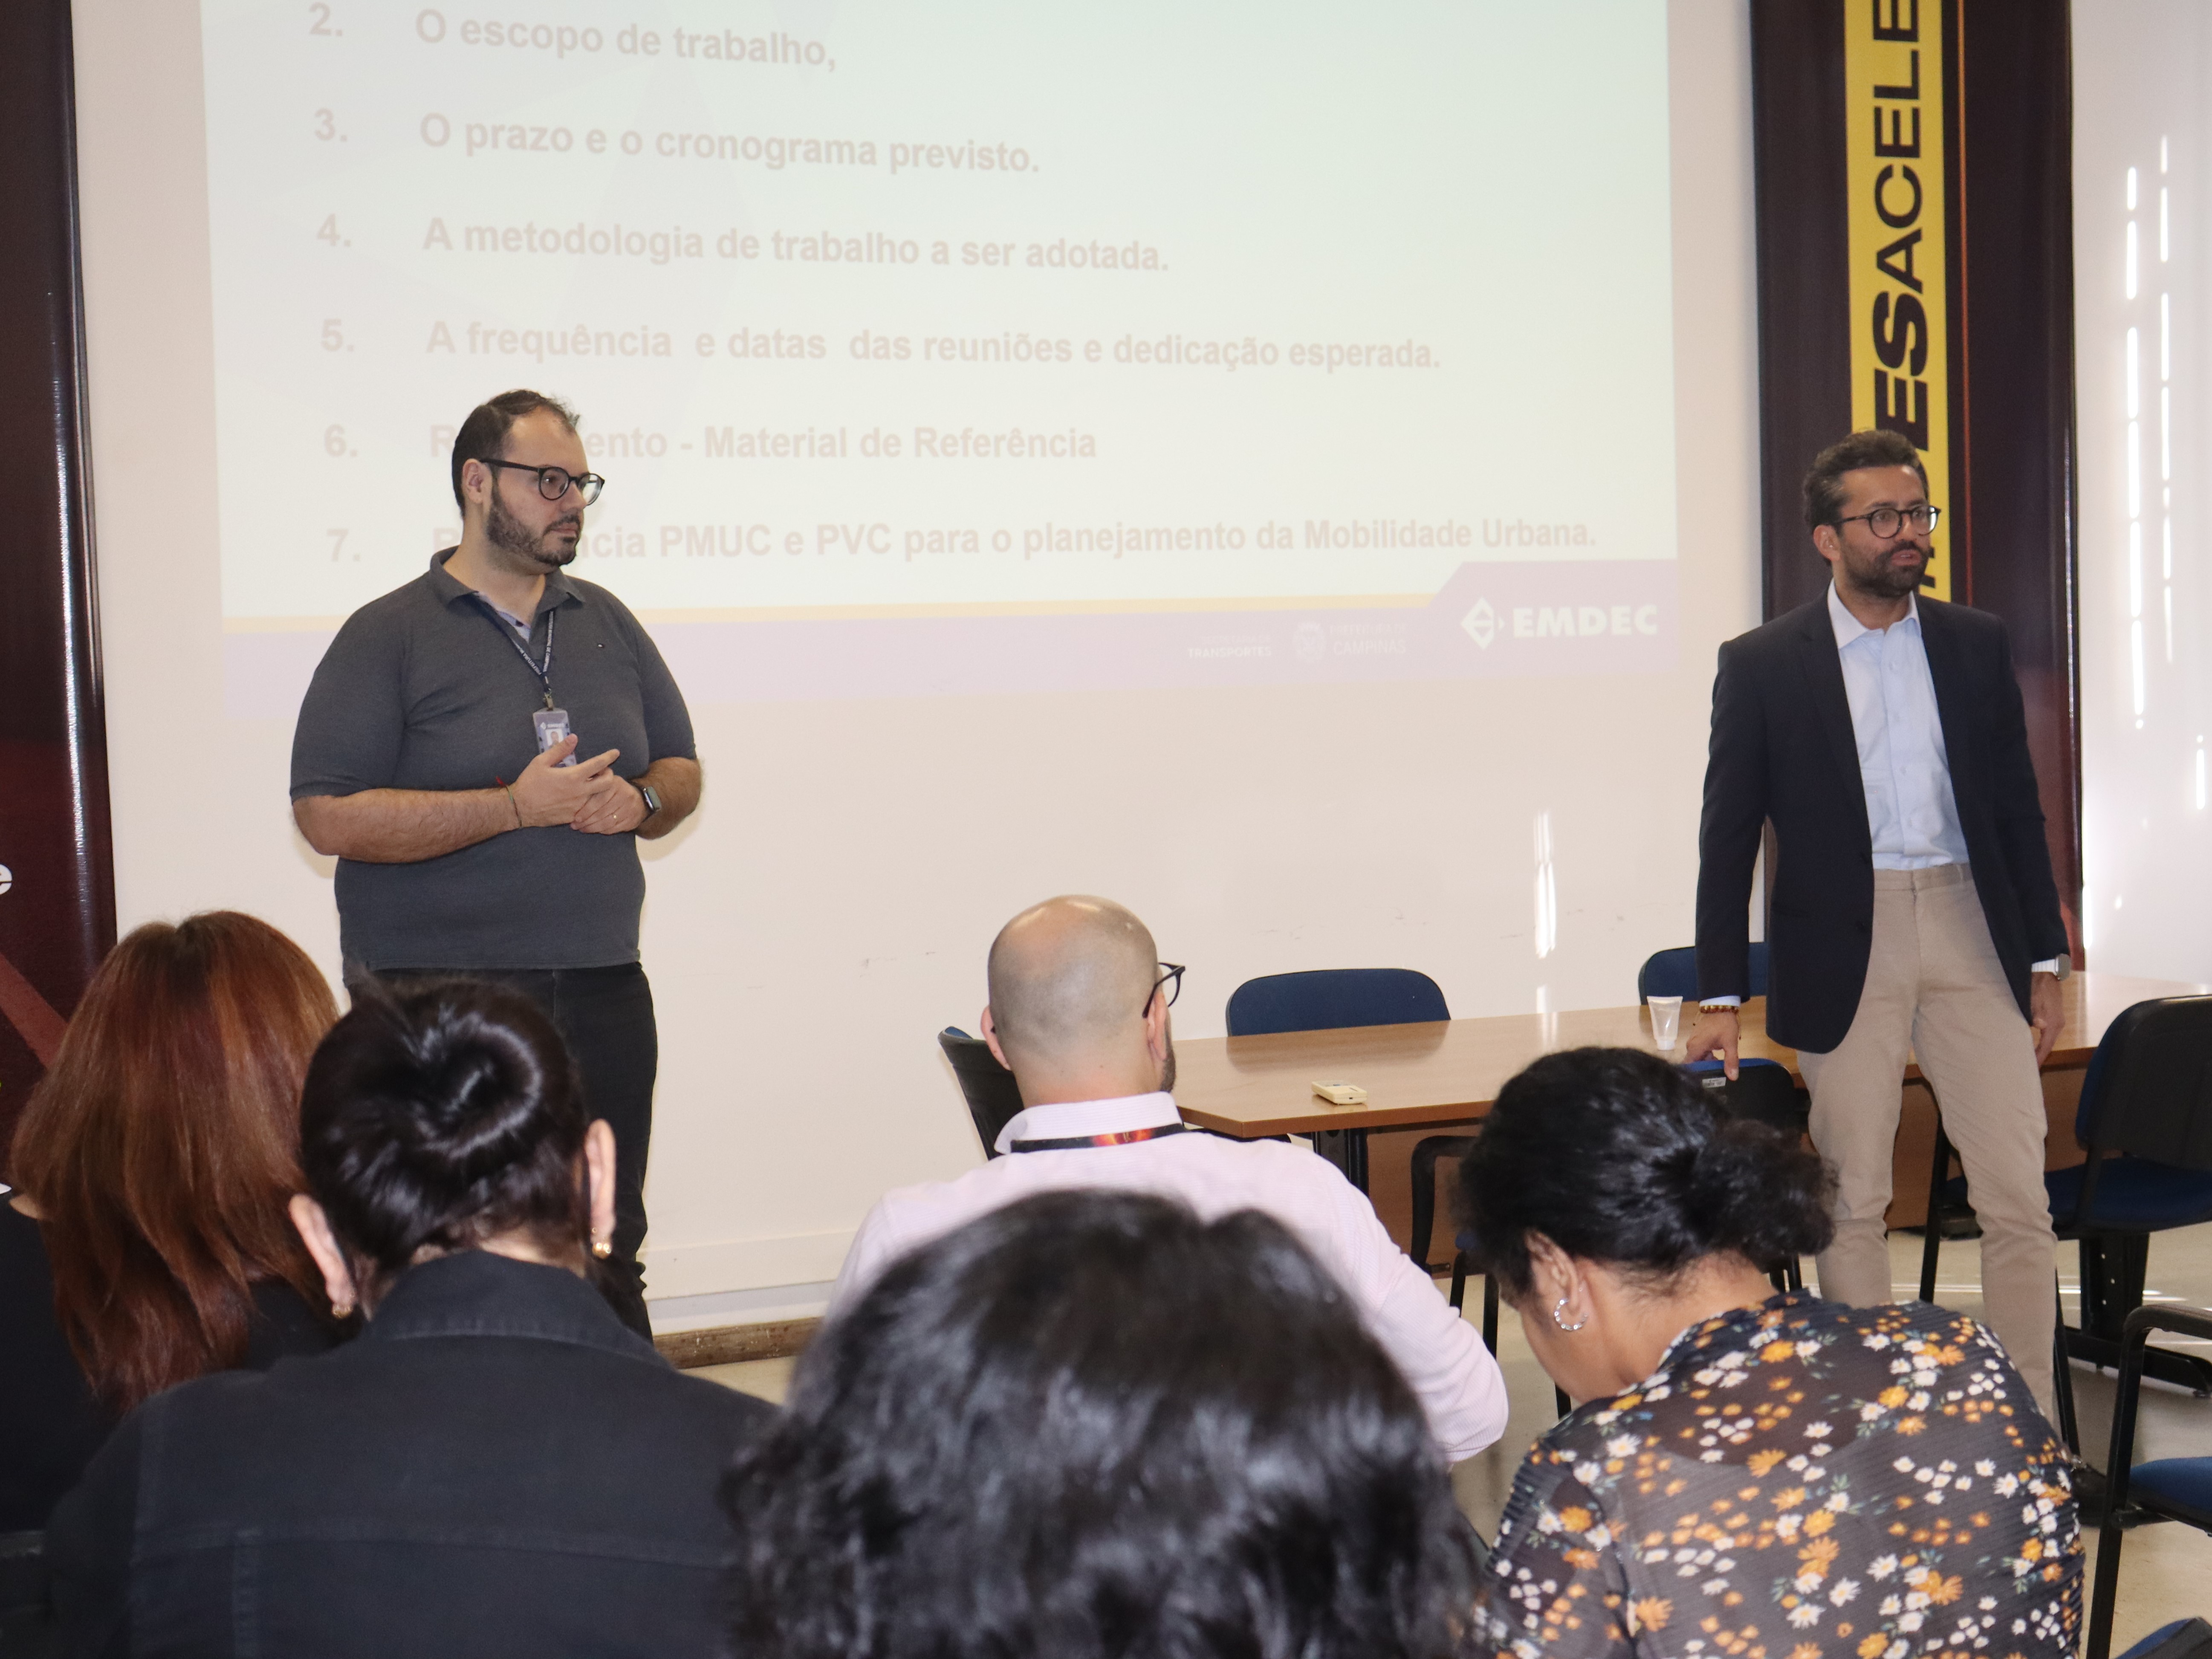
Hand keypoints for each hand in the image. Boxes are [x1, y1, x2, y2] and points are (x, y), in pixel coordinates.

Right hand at [508, 736, 622, 827]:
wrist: (520, 808)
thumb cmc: (529, 783)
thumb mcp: (541, 762)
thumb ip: (560, 750)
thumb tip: (573, 738)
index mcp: (573, 776)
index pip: (599, 764)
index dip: (609, 756)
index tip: (615, 752)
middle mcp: (580, 791)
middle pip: (608, 782)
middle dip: (610, 774)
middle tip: (603, 770)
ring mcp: (579, 806)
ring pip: (600, 796)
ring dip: (600, 788)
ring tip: (592, 782)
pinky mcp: (575, 816)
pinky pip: (589, 807)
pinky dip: (589, 800)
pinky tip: (581, 796)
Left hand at [570, 777, 647, 835]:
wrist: (640, 800)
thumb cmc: (616, 790)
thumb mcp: (608, 780)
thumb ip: (595, 781)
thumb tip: (577, 784)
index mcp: (615, 784)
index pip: (599, 800)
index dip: (586, 810)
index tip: (576, 817)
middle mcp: (624, 796)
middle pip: (602, 813)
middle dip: (587, 821)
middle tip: (575, 826)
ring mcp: (629, 809)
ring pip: (607, 822)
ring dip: (593, 828)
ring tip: (583, 829)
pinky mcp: (631, 820)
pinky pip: (614, 828)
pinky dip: (603, 831)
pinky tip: (595, 831)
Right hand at [1685, 1006, 1739, 1079]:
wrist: (1721, 1006)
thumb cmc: (1724, 1024)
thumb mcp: (1730, 1043)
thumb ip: (1731, 1061)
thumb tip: (1733, 1077)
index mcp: (1695, 1048)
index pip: (1688, 1067)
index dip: (1694, 1076)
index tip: (1703, 1082)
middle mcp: (1691, 1046)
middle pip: (1694, 1063)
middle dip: (1704, 1071)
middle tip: (1715, 1079)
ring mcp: (1693, 1041)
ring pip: (1698, 1058)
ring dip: (1707, 1063)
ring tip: (1719, 1069)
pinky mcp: (1697, 1038)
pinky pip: (1699, 1051)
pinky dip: (1707, 1056)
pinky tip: (1717, 1058)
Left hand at [2029, 971, 2064, 1064]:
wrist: (2046, 973)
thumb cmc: (2038, 986)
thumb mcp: (2034, 999)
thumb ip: (2035, 1013)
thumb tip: (2039, 1024)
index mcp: (2054, 1023)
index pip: (2047, 1046)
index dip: (2039, 1058)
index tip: (2033, 1069)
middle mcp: (2058, 1024)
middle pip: (2048, 1045)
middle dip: (2039, 1056)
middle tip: (2028, 1067)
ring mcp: (2057, 1020)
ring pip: (2048, 1039)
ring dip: (2040, 1048)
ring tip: (2030, 1058)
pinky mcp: (2053, 1016)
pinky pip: (2048, 1033)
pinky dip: (2041, 1040)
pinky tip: (2033, 1043)